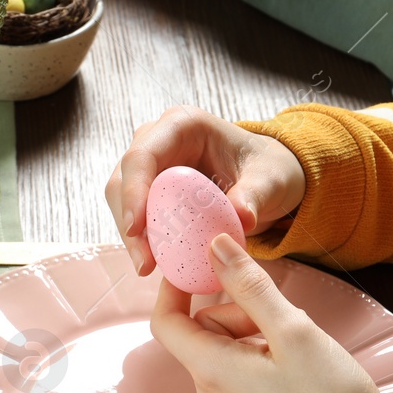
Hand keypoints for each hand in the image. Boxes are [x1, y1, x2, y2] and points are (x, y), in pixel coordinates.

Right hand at [105, 106, 304, 275]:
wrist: (266, 179)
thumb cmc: (267, 169)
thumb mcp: (270, 179)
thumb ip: (255, 195)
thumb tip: (241, 218)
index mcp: (181, 125)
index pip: (142, 155)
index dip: (133, 191)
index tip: (136, 228)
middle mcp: (157, 141)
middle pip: (124, 179)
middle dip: (128, 221)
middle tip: (144, 261)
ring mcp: (151, 165)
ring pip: (122, 199)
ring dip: (131, 235)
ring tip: (147, 267)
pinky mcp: (151, 189)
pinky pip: (136, 214)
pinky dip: (142, 238)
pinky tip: (155, 262)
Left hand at [151, 233, 392, 392]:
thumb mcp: (295, 332)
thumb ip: (250, 287)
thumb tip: (213, 247)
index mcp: (211, 373)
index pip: (166, 322)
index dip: (176, 289)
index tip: (202, 267)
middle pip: (205, 337)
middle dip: (240, 318)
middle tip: (288, 323)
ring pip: (226, 360)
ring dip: (256, 344)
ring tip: (303, 356)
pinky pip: (242, 386)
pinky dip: (264, 370)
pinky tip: (304, 380)